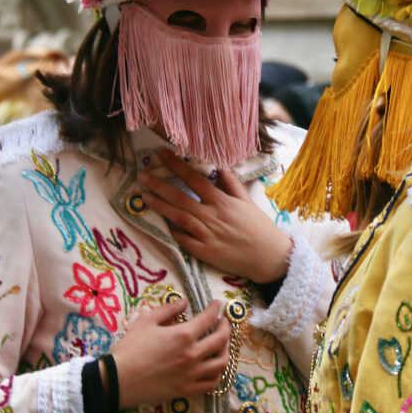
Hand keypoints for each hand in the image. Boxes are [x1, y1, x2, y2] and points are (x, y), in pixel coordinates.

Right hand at [110, 299, 230, 407]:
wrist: (117, 380)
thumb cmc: (130, 348)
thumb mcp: (146, 321)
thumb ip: (168, 309)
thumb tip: (184, 302)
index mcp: (183, 335)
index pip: (208, 318)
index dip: (215, 308)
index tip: (217, 304)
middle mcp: (192, 354)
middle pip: (221, 339)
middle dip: (226, 327)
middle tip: (223, 322)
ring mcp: (191, 374)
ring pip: (221, 363)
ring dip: (226, 350)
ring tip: (222, 344)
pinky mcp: (186, 390)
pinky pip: (211, 384)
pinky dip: (217, 374)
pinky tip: (214, 368)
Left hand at [138, 149, 292, 283]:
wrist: (270, 257)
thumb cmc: (259, 228)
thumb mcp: (247, 201)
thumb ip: (232, 184)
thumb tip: (219, 167)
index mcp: (222, 201)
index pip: (195, 179)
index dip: (177, 165)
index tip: (161, 155)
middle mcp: (212, 216)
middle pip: (180, 197)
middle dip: (159, 185)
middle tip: (141, 176)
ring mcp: (207, 235)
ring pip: (179, 217)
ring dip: (160, 206)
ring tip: (144, 196)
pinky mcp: (205, 253)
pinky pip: (184, 241)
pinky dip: (172, 232)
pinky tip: (160, 223)